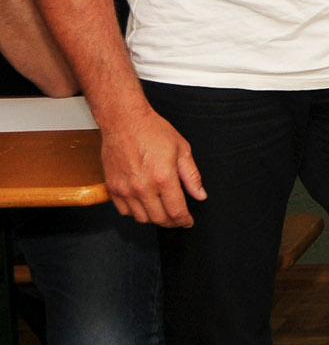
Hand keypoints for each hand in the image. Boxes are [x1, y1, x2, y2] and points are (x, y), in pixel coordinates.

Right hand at [96, 99, 204, 227]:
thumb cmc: (153, 131)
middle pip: (159, 219)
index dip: (184, 221)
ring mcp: (125, 189)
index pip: (176, 211)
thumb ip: (191, 176)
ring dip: (154, 218)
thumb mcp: (182, 150)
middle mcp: (142, 187)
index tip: (188, 222)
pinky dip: (135, 212)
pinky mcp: (112, 187)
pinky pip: (124, 211)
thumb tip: (200, 195)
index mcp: (163, 178)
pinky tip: (144, 203)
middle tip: (178, 219)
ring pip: (141, 218)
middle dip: (172, 222)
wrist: (124, 122)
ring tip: (162, 210)